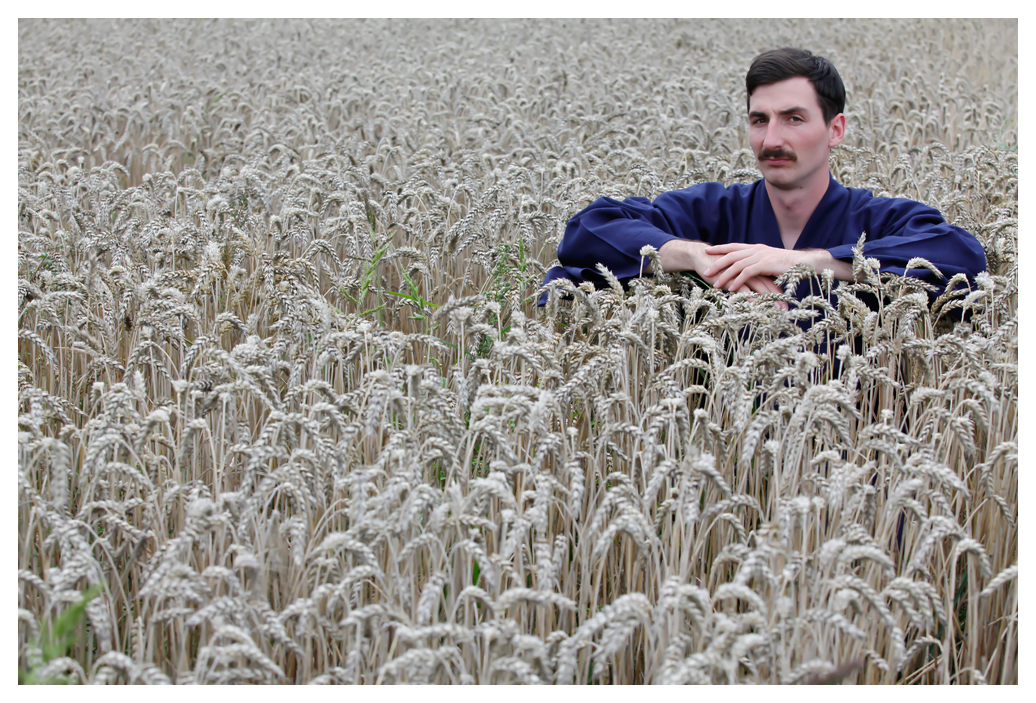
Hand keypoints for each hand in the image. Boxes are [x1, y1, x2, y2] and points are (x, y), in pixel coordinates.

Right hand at [656, 239, 787, 308]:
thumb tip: (753, 292)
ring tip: (776, 311)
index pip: (771, 281)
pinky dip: (751, 298)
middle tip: (786, 311)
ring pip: (760, 287)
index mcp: (754, 267)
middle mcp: (751, 269)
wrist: (703, 256)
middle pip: (769, 285)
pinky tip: (757, 307)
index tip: (787, 305)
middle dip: (778, 298)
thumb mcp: (737, 274)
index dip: (779, 292)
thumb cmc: (720, 267)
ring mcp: (742, 273)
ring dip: (769, 300)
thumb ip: (746, 280)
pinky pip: (743, 289)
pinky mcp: (732, 277)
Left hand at [702, 243, 814, 290]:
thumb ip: (759, 263)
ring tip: (716, 284)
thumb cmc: (789, 264)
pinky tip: (731, 289)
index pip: (735, 246)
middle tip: (705, 271)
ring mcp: (761, 256)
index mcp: (757, 248)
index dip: (721, 248)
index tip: (709, 251)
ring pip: (737, 265)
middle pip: (731, 255)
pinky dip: (738, 281)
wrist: (806, 262)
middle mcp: (757, 250)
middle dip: (717, 263)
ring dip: (725, 275)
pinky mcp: (766, 265)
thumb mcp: (771, 261)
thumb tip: (750, 269)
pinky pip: (747, 273)